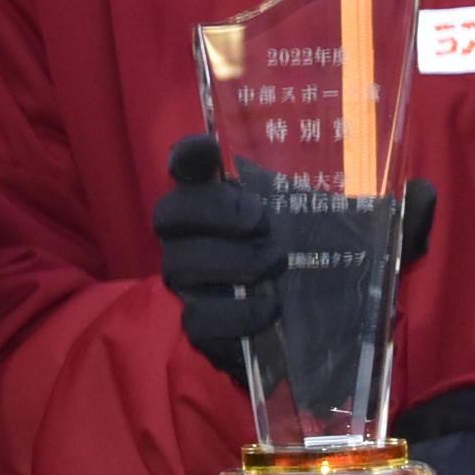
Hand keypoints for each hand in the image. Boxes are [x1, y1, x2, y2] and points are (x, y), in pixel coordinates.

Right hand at [153, 137, 279, 383]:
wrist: (305, 327)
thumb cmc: (297, 260)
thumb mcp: (302, 223)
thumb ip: (290, 193)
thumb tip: (300, 165)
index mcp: (208, 204)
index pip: (183, 168)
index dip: (189, 155)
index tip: (209, 147)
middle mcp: (183, 238)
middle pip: (169, 214)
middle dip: (220, 213)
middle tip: (263, 223)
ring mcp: (183, 283)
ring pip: (179, 264)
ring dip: (235, 261)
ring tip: (274, 266)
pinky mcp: (196, 327)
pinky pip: (198, 319)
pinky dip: (239, 313)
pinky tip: (270, 306)